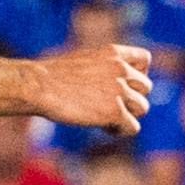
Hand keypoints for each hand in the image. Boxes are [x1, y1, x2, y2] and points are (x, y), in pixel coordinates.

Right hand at [29, 40, 151, 133]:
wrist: (39, 86)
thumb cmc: (53, 77)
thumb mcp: (84, 61)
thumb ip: (105, 69)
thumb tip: (118, 89)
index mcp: (113, 53)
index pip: (144, 59)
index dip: (138, 74)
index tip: (123, 84)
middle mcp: (120, 69)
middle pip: (146, 88)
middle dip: (131, 99)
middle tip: (109, 105)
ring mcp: (119, 90)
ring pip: (142, 108)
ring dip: (127, 116)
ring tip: (106, 118)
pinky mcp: (115, 111)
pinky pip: (133, 127)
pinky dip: (120, 130)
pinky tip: (103, 127)